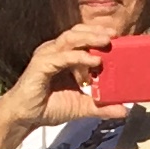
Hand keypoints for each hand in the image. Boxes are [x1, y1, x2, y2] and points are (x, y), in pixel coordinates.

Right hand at [0, 18, 123, 144]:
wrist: (26, 117)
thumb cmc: (49, 106)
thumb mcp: (82, 106)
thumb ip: (102, 106)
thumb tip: (123, 111)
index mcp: (64, 56)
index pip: (83, 38)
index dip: (98, 34)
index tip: (119, 37)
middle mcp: (55, 52)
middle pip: (77, 33)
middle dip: (96, 31)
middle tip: (115, 34)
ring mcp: (47, 57)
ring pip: (69, 39)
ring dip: (89, 38)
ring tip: (107, 41)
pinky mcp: (40, 66)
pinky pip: (61, 57)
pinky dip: (78, 57)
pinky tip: (94, 60)